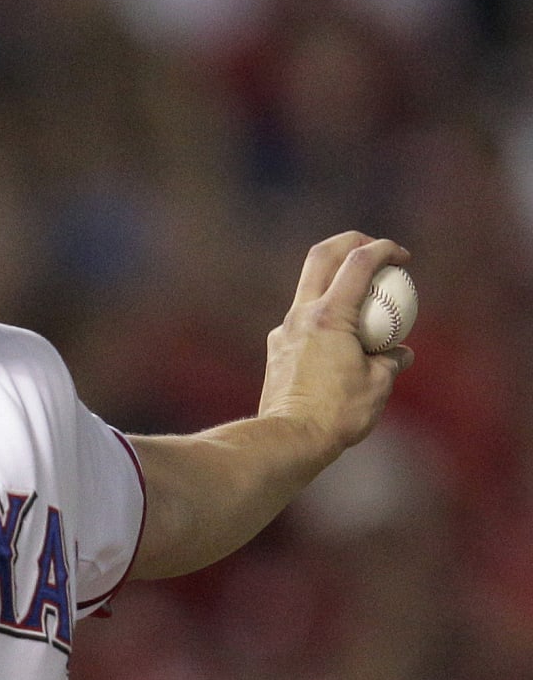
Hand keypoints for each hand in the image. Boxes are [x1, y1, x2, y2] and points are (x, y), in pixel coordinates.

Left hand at [258, 231, 413, 459]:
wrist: (290, 437)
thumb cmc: (337, 413)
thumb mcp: (378, 384)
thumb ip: (391, 360)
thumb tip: (399, 352)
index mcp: (329, 316)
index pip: (358, 263)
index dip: (383, 249)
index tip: (402, 256)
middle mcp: (301, 315)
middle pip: (321, 257)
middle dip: (350, 242)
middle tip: (374, 249)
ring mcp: (285, 329)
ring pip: (309, 287)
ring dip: (336, 280)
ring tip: (364, 296)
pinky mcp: (277, 347)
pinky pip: (304, 318)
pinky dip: (327, 313)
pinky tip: (344, 336)